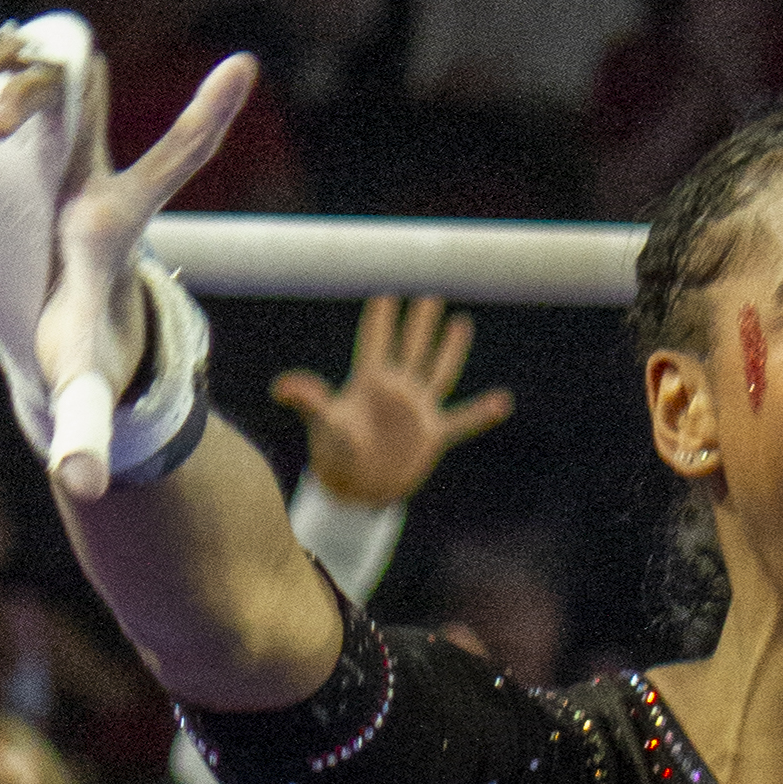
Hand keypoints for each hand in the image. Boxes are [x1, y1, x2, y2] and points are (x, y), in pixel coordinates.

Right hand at [0, 21, 256, 503]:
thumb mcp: (84, 378)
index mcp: (117, 215)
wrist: (62, 312)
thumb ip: (87, 425)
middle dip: (43, 88)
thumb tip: (84, 484)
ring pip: (25, 86)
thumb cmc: (83, 340)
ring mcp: (42, 156)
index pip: (173, 161)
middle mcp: (86, 169)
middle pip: (80, 100)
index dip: (206, 120)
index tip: (244, 68)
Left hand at [272, 292, 513, 507]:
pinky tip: (502, 401)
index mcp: (369, 382)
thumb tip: (280, 387)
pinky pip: (462, 420)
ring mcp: (416, 411)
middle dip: (419, 322)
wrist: (355, 491)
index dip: (380, 318)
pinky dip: (481, 413)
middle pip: (411, 347)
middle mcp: (396, 390)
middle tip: (429, 293)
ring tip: (460, 323)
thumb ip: (310, 400)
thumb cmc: (335, 455)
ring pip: (437, 371)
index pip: (376, 341)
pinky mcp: (431, 435)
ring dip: (449, 349)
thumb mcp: (324, 423)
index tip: (386, 292)